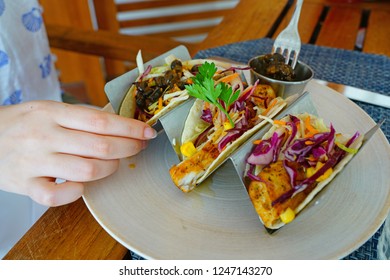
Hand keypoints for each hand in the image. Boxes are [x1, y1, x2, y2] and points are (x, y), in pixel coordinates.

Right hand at [0, 101, 156, 205]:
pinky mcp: (25, 185)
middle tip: (138, 148)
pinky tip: (81, 186)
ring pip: (87, 171)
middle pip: (100, 147)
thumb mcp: (48, 109)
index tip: (148, 133)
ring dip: (109, 169)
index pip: (101, 121)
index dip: (130, 128)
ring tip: (112, 164)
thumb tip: (121, 123)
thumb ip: (81, 116)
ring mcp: (34, 162)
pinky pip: (56, 196)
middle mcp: (44, 136)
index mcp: (52, 113)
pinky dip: (75, 193)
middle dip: (128, 149)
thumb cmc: (24, 123)